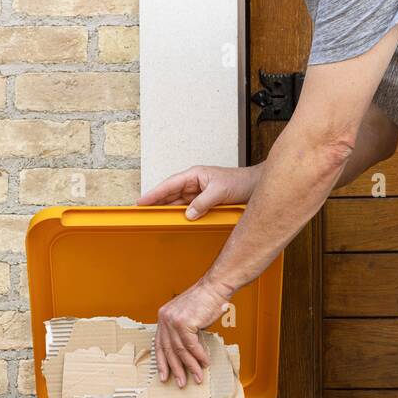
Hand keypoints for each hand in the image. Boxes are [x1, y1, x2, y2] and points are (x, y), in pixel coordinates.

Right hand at [137, 164, 260, 217]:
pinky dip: (182, 216)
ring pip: (178, 203)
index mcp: (194, 175)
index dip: (154, 193)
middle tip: (143, 213)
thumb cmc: (239, 181)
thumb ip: (203, 202)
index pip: (169, 184)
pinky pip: (189, 210)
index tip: (142, 202)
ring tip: (155, 219)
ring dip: (168, 210)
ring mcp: (199, 194)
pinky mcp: (205, 203)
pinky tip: (176, 222)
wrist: (255, 186)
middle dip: (157, 203)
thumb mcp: (220, 191)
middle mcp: (194, 184)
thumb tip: (188, 214)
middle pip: (171, 194)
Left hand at [155, 276, 231, 386]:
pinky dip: (199, 356)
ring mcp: (173, 320)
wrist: (214, 288)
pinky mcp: (184, 322)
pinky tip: (204, 363)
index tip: (164, 376)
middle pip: (168, 350)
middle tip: (181, 383)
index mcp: (163, 317)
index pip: (159, 344)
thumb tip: (187, 352)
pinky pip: (191, 346)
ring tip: (197, 377)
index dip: (162, 362)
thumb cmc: (205, 301)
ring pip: (180, 350)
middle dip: (175, 369)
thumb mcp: (188, 316)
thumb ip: (183, 331)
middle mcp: (165, 319)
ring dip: (190, 366)